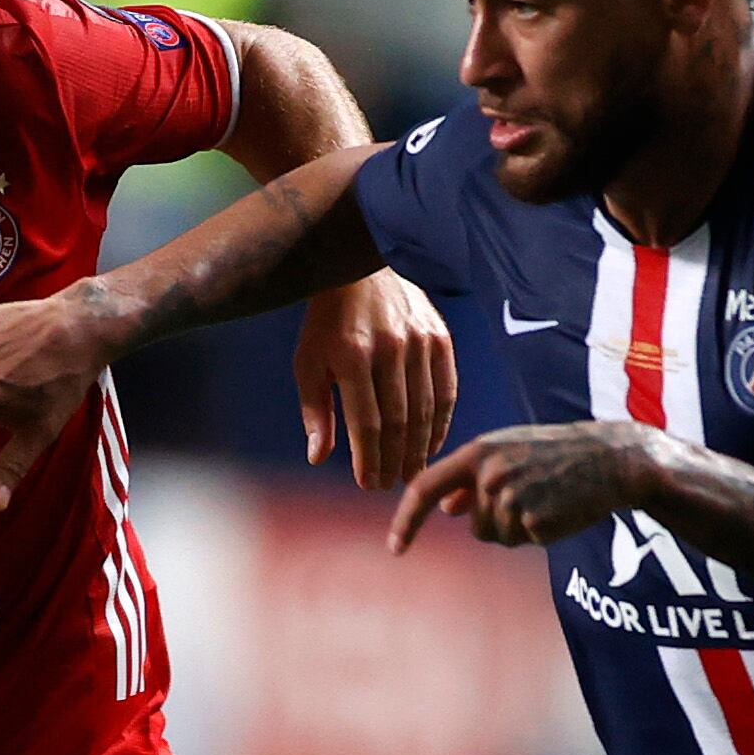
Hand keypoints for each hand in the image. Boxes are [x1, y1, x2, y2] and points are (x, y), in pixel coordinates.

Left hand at [294, 272, 454, 488]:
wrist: (360, 269)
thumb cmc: (328, 324)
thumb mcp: (308, 362)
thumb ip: (315, 410)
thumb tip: (318, 457)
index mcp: (352, 355)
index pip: (366, 422)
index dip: (369, 459)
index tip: (368, 484)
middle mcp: (389, 348)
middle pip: (398, 421)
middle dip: (394, 460)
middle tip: (390, 485)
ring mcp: (418, 341)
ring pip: (425, 410)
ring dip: (418, 449)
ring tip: (410, 474)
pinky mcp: (439, 337)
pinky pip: (445, 390)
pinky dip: (441, 423)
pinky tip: (430, 445)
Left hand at [387, 423, 651, 553]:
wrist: (611, 459)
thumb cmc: (558, 455)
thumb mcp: (511, 454)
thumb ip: (474, 478)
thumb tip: (447, 507)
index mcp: (478, 452)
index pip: (425, 487)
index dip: (406, 520)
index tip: (394, 548)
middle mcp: (488, 475)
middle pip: (475, 525)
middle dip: (499, 523)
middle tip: (534, 496)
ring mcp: (510, 499)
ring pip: (498, 537)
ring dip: (521, 529)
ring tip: (548, 499)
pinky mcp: (533, 522)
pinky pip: (524, 542)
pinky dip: (540, 534)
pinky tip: (560, 510)